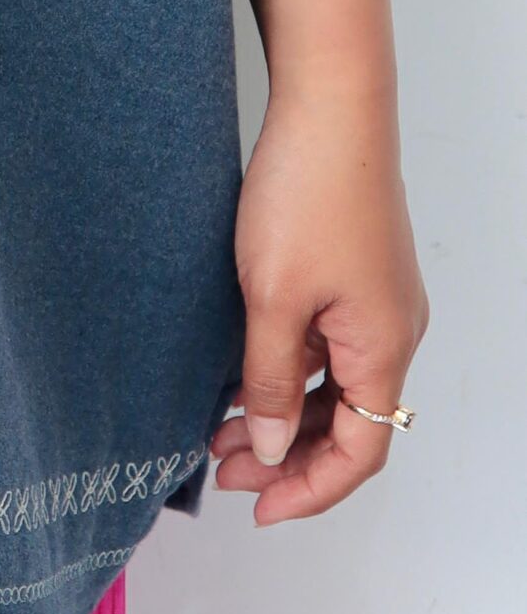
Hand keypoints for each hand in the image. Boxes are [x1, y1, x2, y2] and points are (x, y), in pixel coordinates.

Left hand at [211, 88, 426, 523]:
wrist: (329, 107)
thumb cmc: (307, 192)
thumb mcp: (273, 298)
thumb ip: (271, 379)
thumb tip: (276, 447)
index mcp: (383, 347)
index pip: (360, 452)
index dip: (310, 490)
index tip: (259, 507)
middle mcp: (391, 331)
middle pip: (350, 424)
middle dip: (289, 456)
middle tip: (224, 467)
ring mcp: (375, 301)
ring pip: (336, 385)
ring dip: (284, 413)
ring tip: (221, 429)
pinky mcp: (354, 273)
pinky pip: (328, 346)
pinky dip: (289, 370)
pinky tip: (241, 373)